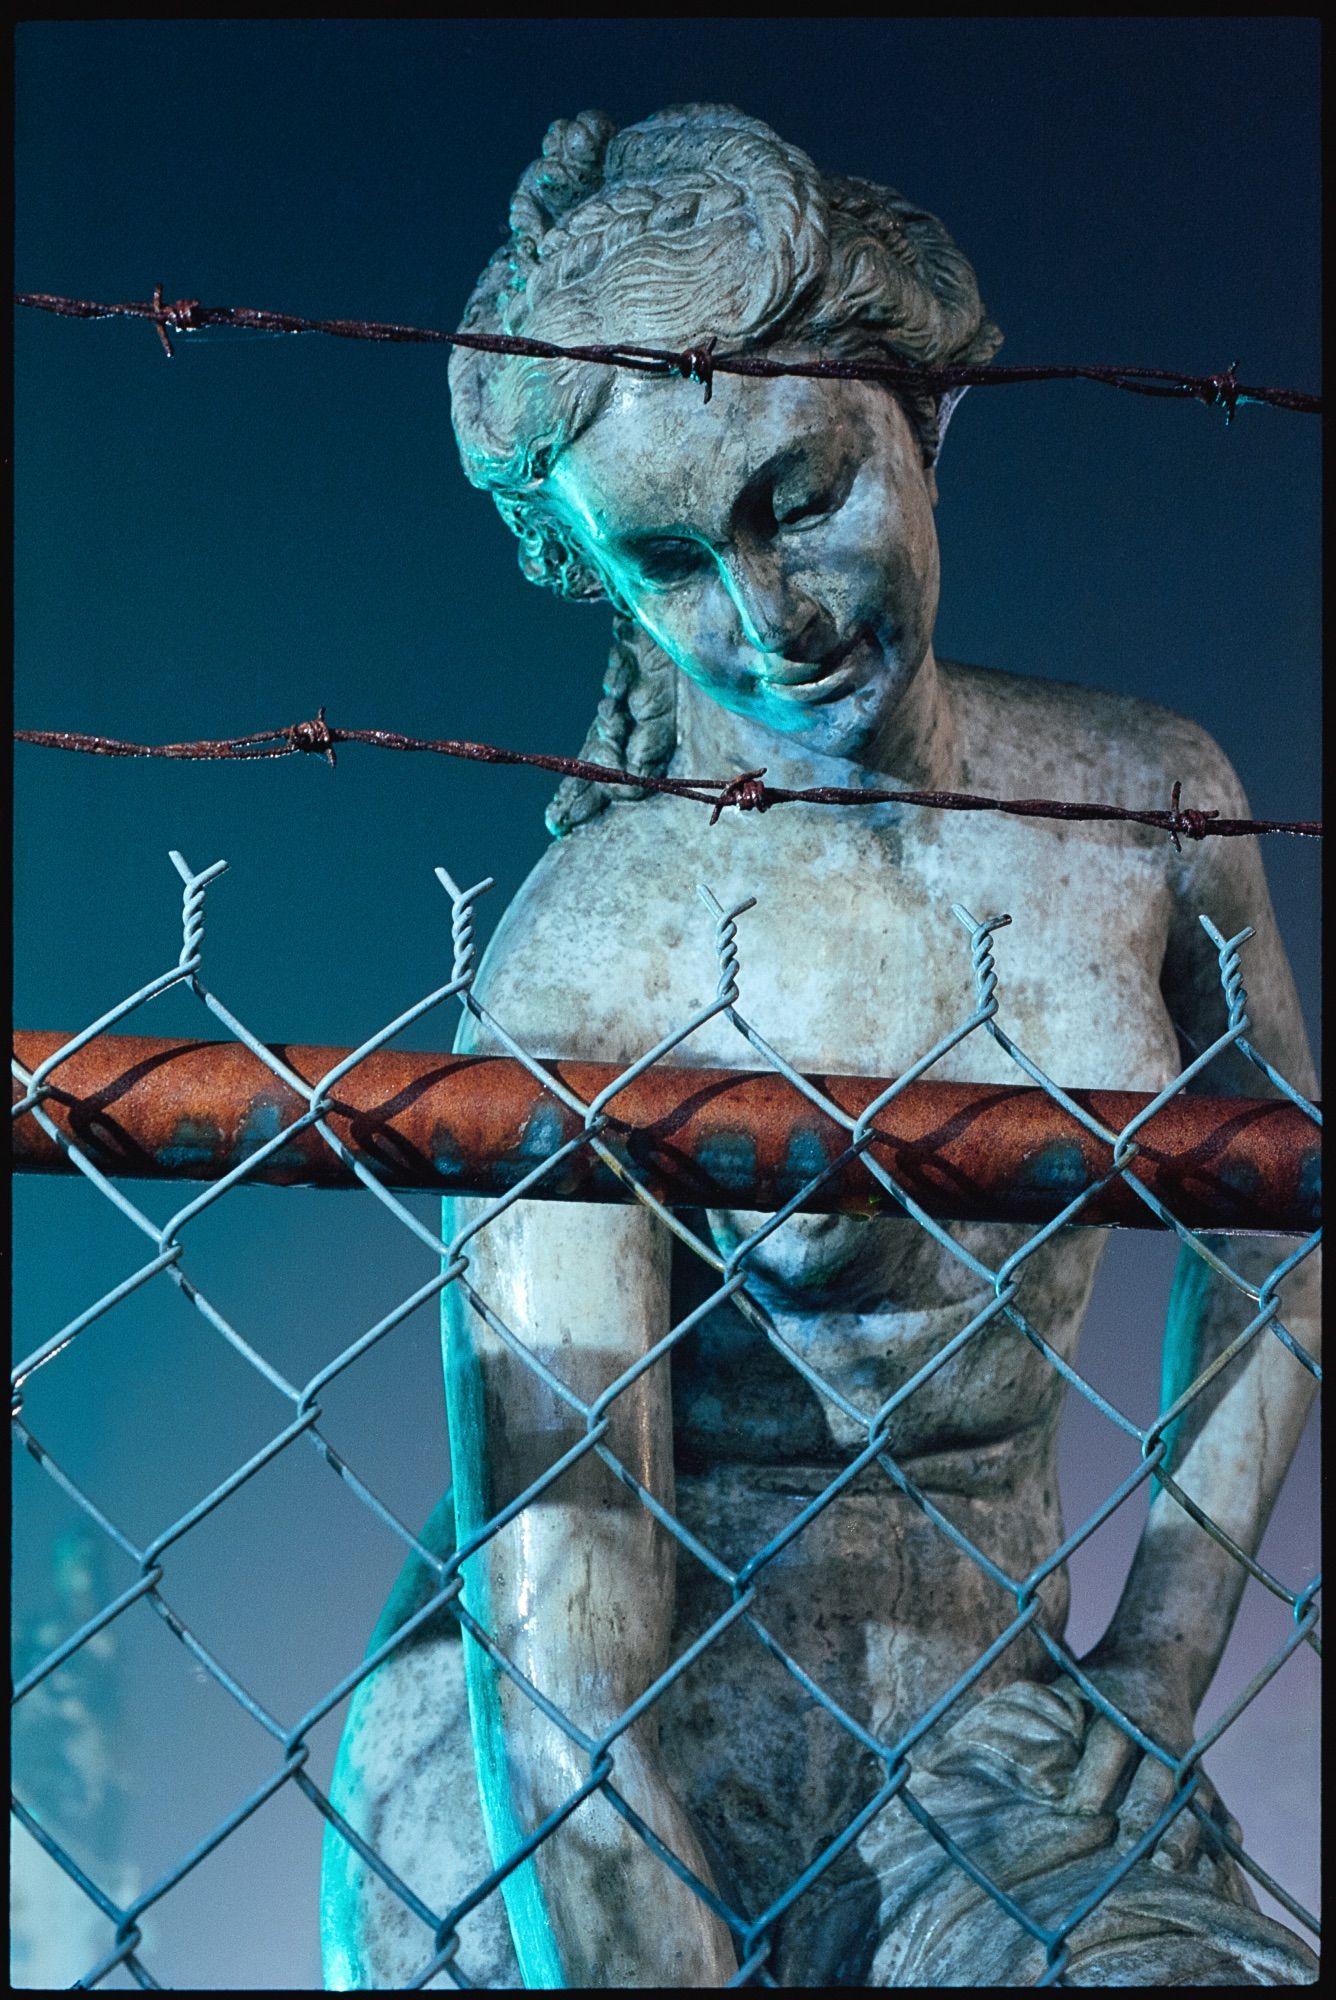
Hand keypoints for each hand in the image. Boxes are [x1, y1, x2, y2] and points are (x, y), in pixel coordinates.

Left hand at [1060, 1652, 1235, 1872]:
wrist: (1152, 1660)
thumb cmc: (1096, 1687)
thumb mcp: (1072, 1686)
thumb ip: (1049, 1714)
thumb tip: (1023, 1755)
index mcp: (1123, 1710)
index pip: (1111, 1741)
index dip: (1094, 1776)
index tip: (1075, 1812)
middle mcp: (1160, 1736)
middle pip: (1157, 1774)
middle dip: (1143, 1810)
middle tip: (1127, 1845)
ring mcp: (1188, 1759)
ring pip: (1192, 1796)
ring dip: (1184, 1830)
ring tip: (1169, 1863)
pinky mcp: (1205, 1776)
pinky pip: (1222, 1806)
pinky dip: (1225, 1832)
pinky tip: (1223, 1861)